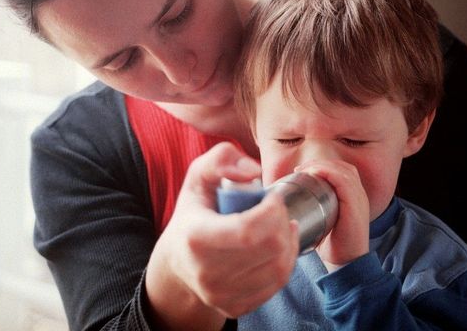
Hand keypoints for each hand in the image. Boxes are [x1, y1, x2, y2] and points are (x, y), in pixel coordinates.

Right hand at [146, 142, 298, 327]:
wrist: (178, 262)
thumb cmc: (194, 213)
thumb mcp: (198, 176)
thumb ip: (222, 159)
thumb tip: (252, 171)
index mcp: (196, 238)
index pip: (250, 229)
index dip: (273, 210)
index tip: (273, 197)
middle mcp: (207, 272)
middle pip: (271, 248)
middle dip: (283, 222)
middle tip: (277, 210)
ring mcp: (221, 294)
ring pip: (280, 268)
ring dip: (289, 241)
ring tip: (281, 225)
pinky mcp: (235, 306)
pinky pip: (277, 284)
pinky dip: (286, 261)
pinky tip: (279, 246)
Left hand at [295, 160, 369, 270]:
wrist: (347, 263)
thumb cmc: (333, 245)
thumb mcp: (326, 222)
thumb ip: (318, 210)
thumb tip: (292, 204)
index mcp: (354, 197)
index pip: (342, 170)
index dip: (323, 165)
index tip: (302, 170)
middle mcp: (360, 195)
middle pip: (342, 166)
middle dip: (320, 163)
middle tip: (300, 169)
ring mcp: (359, 199)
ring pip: (342, 170)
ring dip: (321, 166)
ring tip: (304, 170)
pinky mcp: (355, 206)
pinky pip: (344, 181)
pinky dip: (328, 173)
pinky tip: (314, 173)